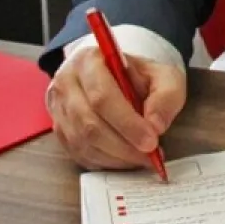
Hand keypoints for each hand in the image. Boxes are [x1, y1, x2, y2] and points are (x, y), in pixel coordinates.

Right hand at [45, 46, 186, 170]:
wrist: (118, 77)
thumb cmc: (139, 77)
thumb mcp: (164, 76)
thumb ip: (166, 96)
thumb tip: (155, 126)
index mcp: (88, 61)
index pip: (102, 96)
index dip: (127, 123)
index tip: (151, 140)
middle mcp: (66, 83)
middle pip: (88, 123)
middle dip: (123, 145)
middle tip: (149, 155)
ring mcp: (57, 108)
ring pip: (82, 142)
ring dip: (115, 157)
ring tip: (140, 158)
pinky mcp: (58, 130)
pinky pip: (78, 154)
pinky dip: (104, 162)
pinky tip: (124, 159)